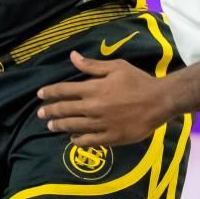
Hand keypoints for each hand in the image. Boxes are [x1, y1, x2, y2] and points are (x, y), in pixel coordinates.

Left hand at [37, 51, 174, 146]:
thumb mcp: (115, 66)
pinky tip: (72, 141)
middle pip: (66, 109)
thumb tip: (72, 56)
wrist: (159, 101)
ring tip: (51, 127)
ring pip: (75, 126)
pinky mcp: (112, 137)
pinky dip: (79, 142)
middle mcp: (94, 106)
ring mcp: (102, 124)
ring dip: (60, 126)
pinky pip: (90, 141)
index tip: (40, 94)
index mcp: (93, 88)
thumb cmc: (137, 81)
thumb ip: (92, 65)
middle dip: (50, 111)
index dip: (50, 92)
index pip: (64, 90)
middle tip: (40, 114)